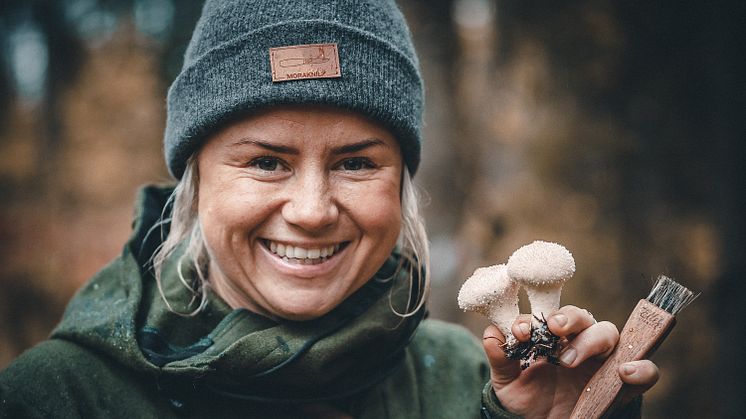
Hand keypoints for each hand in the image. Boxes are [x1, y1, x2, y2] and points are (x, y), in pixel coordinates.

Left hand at [483, 305, 658, 418]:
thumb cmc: (526, 399)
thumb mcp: (506, 380)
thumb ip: (500, 357)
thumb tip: (491, 334)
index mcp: (552, 337)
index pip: (550, 316)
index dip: (536, 318)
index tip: (521, 331)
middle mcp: (578, 343)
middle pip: (583, 318)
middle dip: (568, 318)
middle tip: (552, 330)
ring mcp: (601, 362)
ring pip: (609, 334)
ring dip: (592, 340)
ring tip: (568, 359)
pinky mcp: (620, 384)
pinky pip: (644, 370)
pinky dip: (642, 368)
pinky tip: (627, 372)